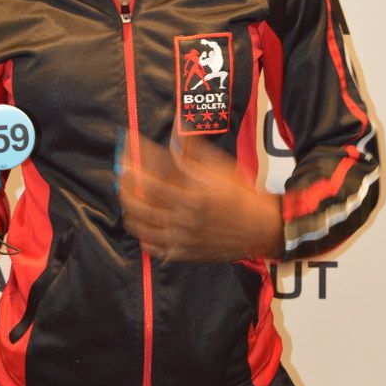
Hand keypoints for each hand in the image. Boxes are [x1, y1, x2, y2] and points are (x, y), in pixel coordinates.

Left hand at [118, 133, 283, 262]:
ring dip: (129, 208)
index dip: (132, 166)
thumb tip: (174, 131)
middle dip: (124, 186)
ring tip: (129, 194)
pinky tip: (143, 222)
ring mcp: (181, 240)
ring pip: (140, 227)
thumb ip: (193, 151)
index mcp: (191, 198)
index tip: (126, 153)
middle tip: (123, 172)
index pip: (149, 181)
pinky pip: (152, 247)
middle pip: (138, 205)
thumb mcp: (220, 167)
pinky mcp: (184, 254)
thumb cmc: (243, 196)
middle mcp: (183, 221)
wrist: (262, 227)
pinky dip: (142, 234)